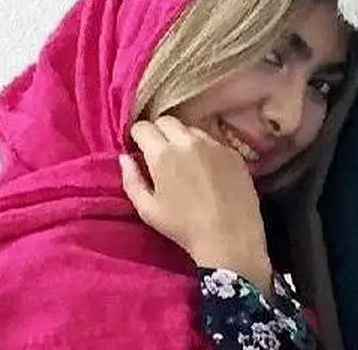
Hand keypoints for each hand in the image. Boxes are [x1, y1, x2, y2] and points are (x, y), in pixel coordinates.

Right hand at [121, 117, 272, 293]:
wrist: (229, 236)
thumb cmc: (183, 226)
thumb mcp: (147, 209)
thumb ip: (131, 180)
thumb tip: (125, 157)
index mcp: (163, 153)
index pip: (143, 127)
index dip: (137, 136)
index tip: (138, 148)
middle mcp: (188, 141)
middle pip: (167, 121)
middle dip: (158, 132)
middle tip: (159, 153)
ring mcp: (214, 144)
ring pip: (191, 129)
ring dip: (182, 139)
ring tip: (184, 161)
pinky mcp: (233, 152)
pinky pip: (213, 141)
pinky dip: (205, 149)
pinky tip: (207, 169)